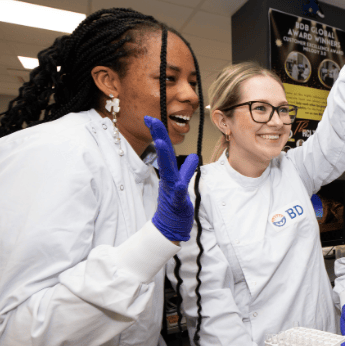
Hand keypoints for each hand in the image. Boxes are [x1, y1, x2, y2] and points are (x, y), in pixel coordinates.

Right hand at [146, 116, 198, 241]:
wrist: (169, 227)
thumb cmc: (174, 205)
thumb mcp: (181, 184)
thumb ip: (186, 170)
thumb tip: (193, 156)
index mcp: (169, 173)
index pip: (165, 151)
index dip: (160, 134)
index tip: (151, 118)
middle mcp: (168, 179)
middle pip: (163, 155)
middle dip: (159, 137)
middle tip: (152, 120)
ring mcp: (171, 190)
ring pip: (168, 171)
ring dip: (165, 157)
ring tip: (163, 143)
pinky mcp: (177, 202)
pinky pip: (178, 194)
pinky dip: (178, 188)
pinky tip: (178, 184)